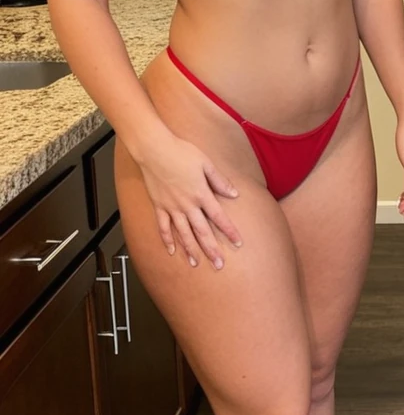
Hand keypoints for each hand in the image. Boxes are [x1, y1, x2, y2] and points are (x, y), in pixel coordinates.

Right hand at [135, 132, 242, 268]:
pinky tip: (171, 251)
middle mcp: (187, 205)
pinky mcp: (159, 206)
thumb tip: (234, 194)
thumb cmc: (181, 152)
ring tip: (196, 264)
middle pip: (202, 232)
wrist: (154, 149)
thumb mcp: (206, 164)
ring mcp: (172, 207)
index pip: (219, 217)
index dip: (229, 231)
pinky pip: (163, 227)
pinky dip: (167, 240)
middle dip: (212, 250)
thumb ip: (220, 181)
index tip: (238, 244)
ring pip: (183, 234)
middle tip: (219, 265)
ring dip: (191, 250)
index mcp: (201, 194)